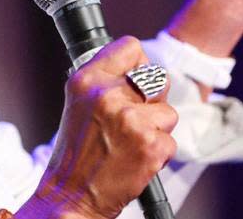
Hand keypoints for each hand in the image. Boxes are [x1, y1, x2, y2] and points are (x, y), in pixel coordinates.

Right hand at [18, 37, 177, 218]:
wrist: (72, 195)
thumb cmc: (76, 153)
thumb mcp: (78, 103)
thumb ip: (104, 81)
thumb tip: (137, 66)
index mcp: (87, 80)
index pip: (130, 47)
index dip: (138, 65)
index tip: (134, 80)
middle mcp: (107, 96)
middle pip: (157, 79)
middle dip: (152, 101)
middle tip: (132, 120)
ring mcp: (130, 120)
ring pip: (168, 112)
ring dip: (156, 130)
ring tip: (131, 143)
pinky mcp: (149, 145)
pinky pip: (171, 141)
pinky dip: (158, 154)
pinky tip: (136, 159)